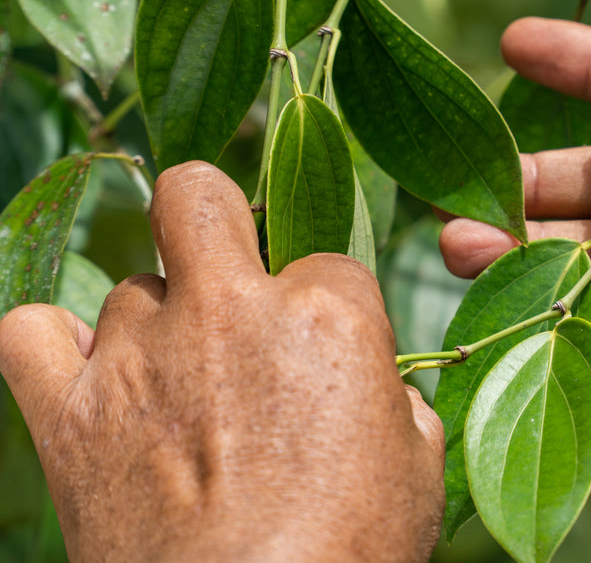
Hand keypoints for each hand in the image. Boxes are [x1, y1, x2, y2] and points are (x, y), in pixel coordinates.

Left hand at [0, 161, 444, 561]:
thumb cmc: (353, 555)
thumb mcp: (420, 468)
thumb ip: (396, 398)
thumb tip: (377, 387)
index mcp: (328, 318)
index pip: (331, 262)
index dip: (332, 308)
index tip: (328, 355)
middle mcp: (228, 313)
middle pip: (199, 195)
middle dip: (218, 219)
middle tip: (232, 276)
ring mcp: (140, 356)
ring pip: (132, 285)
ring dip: (159, 323)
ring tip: (178, 385)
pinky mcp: (67, 414)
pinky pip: (31, 332)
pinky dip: (56, 345)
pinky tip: (91, 375)